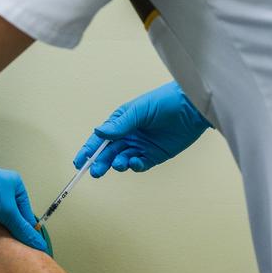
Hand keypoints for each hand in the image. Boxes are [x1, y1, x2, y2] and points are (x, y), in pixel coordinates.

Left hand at [0, 138, 46, 251]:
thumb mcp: (7, 210)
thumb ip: (22, 228)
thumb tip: (38, 243)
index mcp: (16, 186)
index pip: (26, 213)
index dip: (27, 229)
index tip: (28, 246)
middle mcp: (5, 190)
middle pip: (13, 216)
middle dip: (12, 230)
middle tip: (14, 248)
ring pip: (0, 217)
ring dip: (0, 229)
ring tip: (3, 245)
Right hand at [74, 82, 210, 176]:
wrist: (192, 107)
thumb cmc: (164, 101)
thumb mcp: (139, 110)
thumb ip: (120, 124)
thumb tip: (99, 131)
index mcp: (121, 122)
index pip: (100, 138)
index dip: (88, 150)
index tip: (79, 161)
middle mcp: (128, 135)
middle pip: (108, 152)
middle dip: (100, 162)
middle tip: (95, 171)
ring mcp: (140, 146)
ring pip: (121, 160)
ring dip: (117, 164)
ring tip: (119, 164)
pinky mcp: (154, 155)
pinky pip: (139, 164)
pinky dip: (134, 165)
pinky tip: (134, 162)